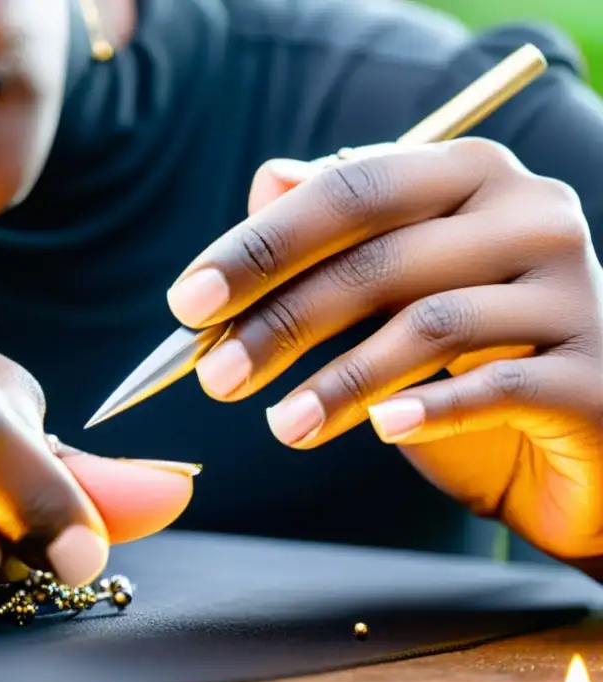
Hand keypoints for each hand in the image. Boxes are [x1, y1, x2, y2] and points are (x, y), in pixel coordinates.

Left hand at [168, 139, 602, 572]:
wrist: (582, 434)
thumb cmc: (471, 352)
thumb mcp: (398, 289)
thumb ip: (341, 234)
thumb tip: (269, 180)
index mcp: (470, 177)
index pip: (350, 190)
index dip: (261, 246)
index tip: (188, 303)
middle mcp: (528, 216)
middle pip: (379, 256)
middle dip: (281, 318)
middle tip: (214, 376)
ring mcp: (574, 292)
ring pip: (429, 324)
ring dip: (337, 381)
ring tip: (281, 426)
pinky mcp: (595, 374)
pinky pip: (496, 386)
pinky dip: (426, 409)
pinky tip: (380, 430)